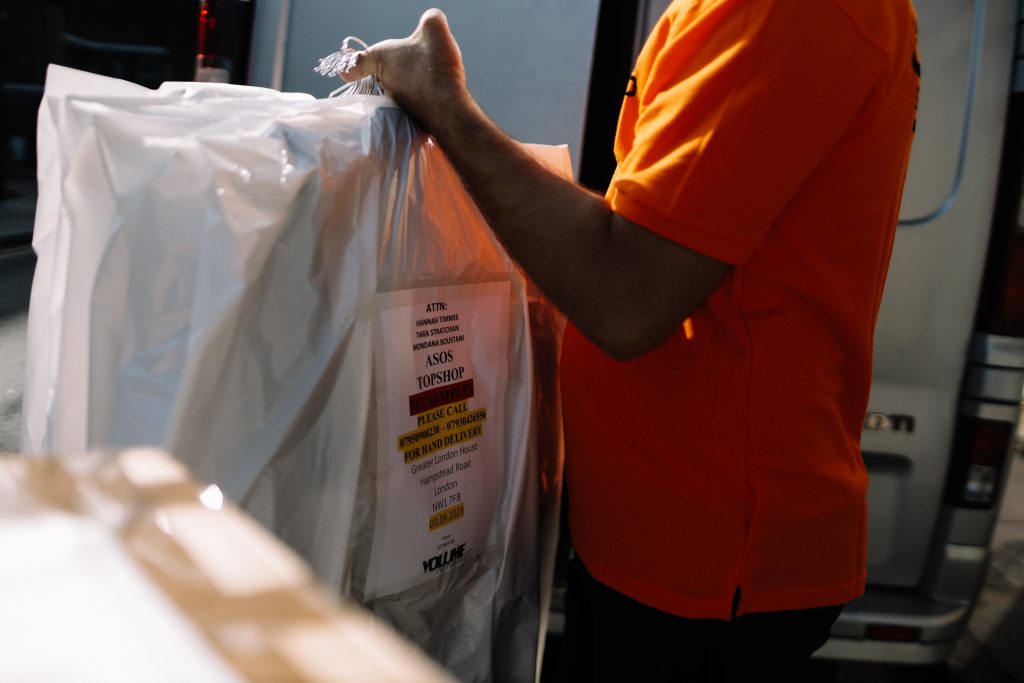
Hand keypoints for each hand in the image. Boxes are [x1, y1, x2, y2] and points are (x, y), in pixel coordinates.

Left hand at [340, 9, 471, 133]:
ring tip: (433, 78)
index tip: (345, 72)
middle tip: (417, 64)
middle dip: (397, 71)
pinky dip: (426, 99)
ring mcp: (398, 104)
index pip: (357, 62)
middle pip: (386, 76)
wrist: (447, 109)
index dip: (351, 66)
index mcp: (382, 60)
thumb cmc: (434, 68)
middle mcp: (385, 84)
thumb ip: (431, 19)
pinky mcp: (413, 119)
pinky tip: (439, 93)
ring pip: (402, 91)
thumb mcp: (435, 29)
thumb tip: (432, 20)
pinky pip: (416, 104)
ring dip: (414, 85)